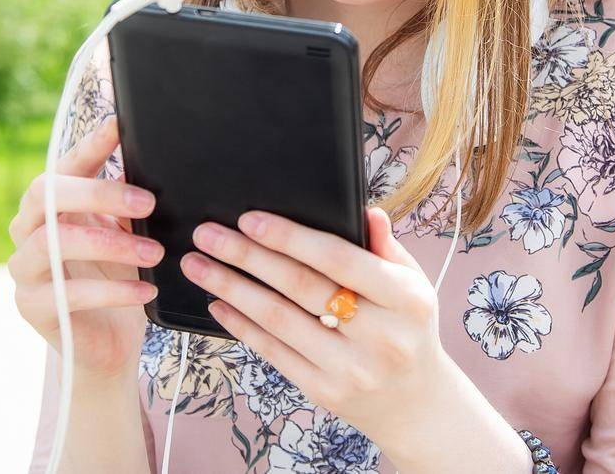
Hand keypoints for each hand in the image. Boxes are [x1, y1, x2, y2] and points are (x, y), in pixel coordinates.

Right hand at [7, 113, 164, 382]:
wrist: (110, 343)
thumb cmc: (118, 277)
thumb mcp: (127, 232)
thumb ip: (129, 202)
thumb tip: (156, 163)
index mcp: (50, 204)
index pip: (65, 166)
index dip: (89, 145)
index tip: (118, 125)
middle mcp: (27, 230)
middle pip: (47, 195)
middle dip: (98, 192)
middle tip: (148, 201)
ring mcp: (24, 269)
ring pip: (52, 244)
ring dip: (110, 244)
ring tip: (154, 252)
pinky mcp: (33, 307)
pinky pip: (68, 295)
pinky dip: (113, 291)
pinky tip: (146, 290)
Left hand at [180, 204, 453, 446]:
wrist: (417, 404)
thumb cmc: (409, 329)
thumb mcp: (414, 284)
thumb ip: (387, 247)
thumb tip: (365, 211)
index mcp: (406, 299)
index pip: (338, 260)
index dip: (289, 237)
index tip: (247, 219)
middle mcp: (380, 335)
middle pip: (299, 287)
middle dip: (246, 256)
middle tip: (206, 234)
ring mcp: (350, 368)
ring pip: (279, 320)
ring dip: (231, 288)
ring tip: (197, 265)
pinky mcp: (324, 391)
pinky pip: (274, 352)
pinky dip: (242, 325)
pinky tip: (217, 303)